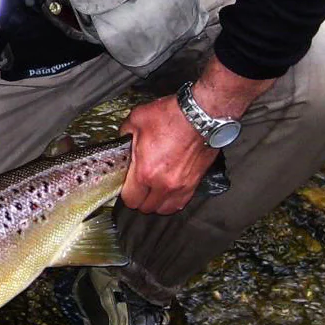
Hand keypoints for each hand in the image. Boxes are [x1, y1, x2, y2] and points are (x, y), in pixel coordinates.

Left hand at [119, 56, 274, 214]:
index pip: (130, 198)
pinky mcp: (194, 183)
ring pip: (164, 209)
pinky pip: (181, 202)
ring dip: (156, 202)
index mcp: (145, 172)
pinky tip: (168, 189)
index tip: (126, 183)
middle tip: (138, 185)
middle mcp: (163, 184)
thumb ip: (125, 134)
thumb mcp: (137, 119)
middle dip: (139, 198)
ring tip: (153, 190)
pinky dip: (172, 200)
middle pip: (146, 207)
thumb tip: (123, 141)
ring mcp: (181, 186)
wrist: (201, 115)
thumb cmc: (172, 116)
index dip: (125, 192)